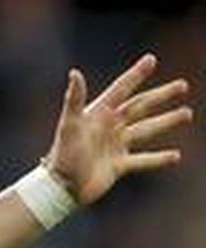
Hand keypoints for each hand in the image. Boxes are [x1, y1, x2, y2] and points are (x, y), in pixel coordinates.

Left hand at [45, 53, 192, 205]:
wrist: (60, 188)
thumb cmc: (62, 155)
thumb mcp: (70, 126)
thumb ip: (74, 100)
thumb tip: (75, 72)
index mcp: (98, 114)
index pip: (121, 90)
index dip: (136, 74)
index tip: (151, 59)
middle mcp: (109, 128)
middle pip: (140, 107)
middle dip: (161, 96)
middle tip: (183, 85)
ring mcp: (115, 146)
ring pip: (146, 130)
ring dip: (166, 121)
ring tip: (187, 113)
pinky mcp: (118, 166)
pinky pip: (143, 160)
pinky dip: (159, 158)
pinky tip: (176, 155)